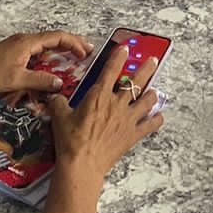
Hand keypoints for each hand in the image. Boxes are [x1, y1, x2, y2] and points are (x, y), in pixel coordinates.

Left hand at [0, 31, 91, 93]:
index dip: (74, 44)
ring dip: (62, 48)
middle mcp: (26, 39)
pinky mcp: (15, 50)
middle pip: (54, 37)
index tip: (85, 53)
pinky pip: (39, 48)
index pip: (58, 37)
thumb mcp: (16, 80)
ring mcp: (19, 44)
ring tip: (75, 56)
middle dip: (73, 43)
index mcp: (28, 43)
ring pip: (47, 43)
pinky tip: (54, 62)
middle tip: (87, 52)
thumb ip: (39, 80)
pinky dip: (51, 53)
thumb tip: (60, 83)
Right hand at [50, 42, 164, 185]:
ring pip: (147, 100)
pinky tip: (159, 116)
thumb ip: (58, 103)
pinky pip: (151, 125)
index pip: (111, 70)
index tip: (125, 48)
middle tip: (153, 60)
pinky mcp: (133, 134)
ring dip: (152, 94)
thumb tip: (53, 96)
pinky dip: (156, 120)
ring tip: (154, 90)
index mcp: (99, 96)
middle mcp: (117, 104)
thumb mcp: (59, 117)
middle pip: (136, 81)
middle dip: (146, 68)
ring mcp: (128, 119)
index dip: (119, 57)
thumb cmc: (71, 141)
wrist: (82, 164)